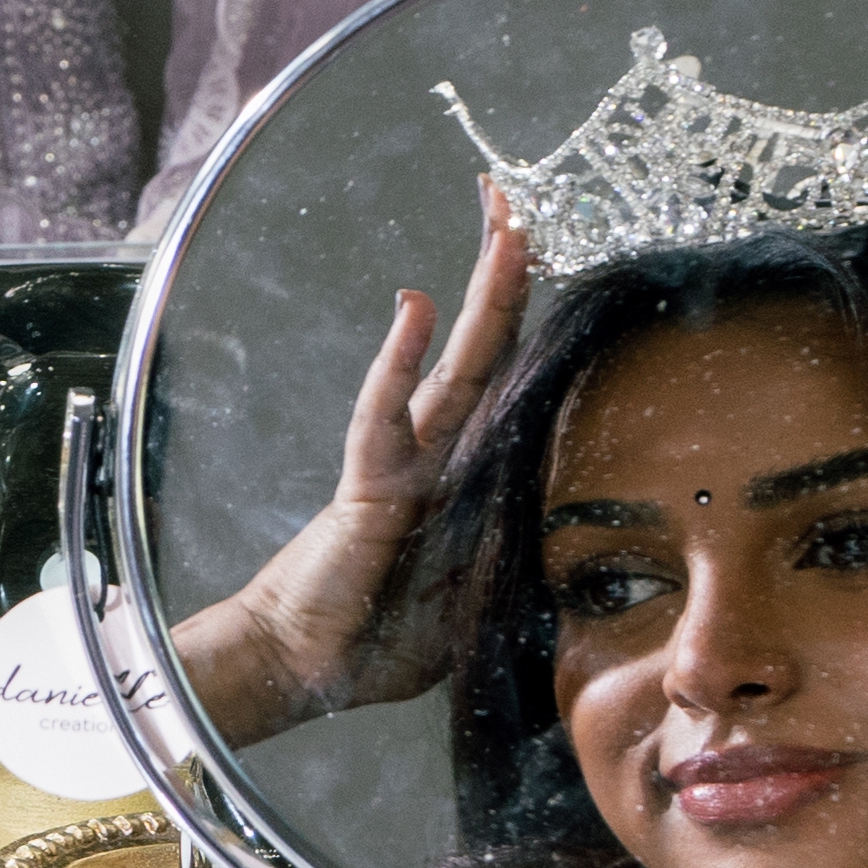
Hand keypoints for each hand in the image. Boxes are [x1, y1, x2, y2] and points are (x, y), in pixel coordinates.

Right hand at [172, 191, 534, 747]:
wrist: (301, 666)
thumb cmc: (373, 638)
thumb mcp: (471, 599)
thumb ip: (508, 554)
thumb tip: (566, 531)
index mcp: (461, 478)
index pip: (502, 383)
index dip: (521, 318)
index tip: (539, 252)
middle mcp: (434, 457)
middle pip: (486, 352)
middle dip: (508, 277)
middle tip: (521, 201)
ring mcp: (402, 467)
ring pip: (456, 369)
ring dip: (484, 298)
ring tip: (507, 228)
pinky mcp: (369, 489)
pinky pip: (385, 419)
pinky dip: (400, 363)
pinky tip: (416, 307)